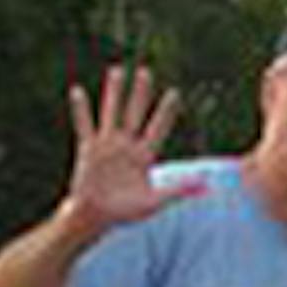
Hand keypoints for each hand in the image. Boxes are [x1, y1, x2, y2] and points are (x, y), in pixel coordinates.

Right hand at [63, 64, 203, 235]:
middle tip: (146, 71)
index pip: (158, 129)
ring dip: (115, 93)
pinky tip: (78, 91)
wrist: (97, 216)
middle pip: (135, 114)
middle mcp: (127, 146)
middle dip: (141, 94)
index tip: (175, 93)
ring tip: (117, 70)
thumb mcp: (156, 202)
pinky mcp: (89, 149)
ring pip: (112, 113)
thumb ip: (180, 190)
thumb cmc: (126, 212)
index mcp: (144, 157)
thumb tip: (208, 186)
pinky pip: (84, 125)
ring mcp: (107, 145)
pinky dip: (81, 110)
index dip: (166, 112)